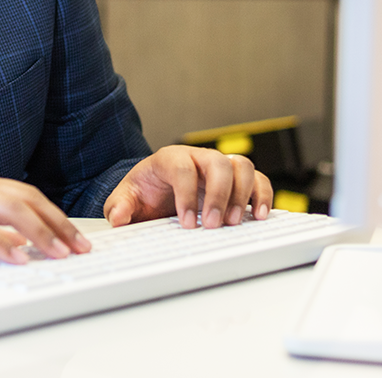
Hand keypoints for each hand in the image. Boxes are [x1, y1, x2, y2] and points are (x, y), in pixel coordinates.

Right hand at [0, 173, 91, 264]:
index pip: (25, 195)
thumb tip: (13, 247)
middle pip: (26, 198)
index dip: (54, 215)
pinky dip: (2, 241)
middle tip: (79, 247)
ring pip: (10, 208)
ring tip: (59, 253)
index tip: (74, 237)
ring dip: (40, 232)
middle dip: (57, 223)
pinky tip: (18, 256)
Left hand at [103, 145, 272, 228]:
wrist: (157, 188)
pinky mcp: (236, 179)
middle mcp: (198, 157)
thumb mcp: (127, 197)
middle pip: (217, 163)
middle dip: (218, 195)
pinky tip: (259, 215)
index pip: (182, 168)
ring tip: (234, 223)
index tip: (186, 222)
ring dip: (242, 194)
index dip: (186, 195)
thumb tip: (119, 217)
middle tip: (212, 224)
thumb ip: (119, 205)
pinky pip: (257, 179)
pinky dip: (262, 195)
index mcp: (170, 158)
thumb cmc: (145, 191)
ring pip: (240, 166)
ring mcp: (220, 165)